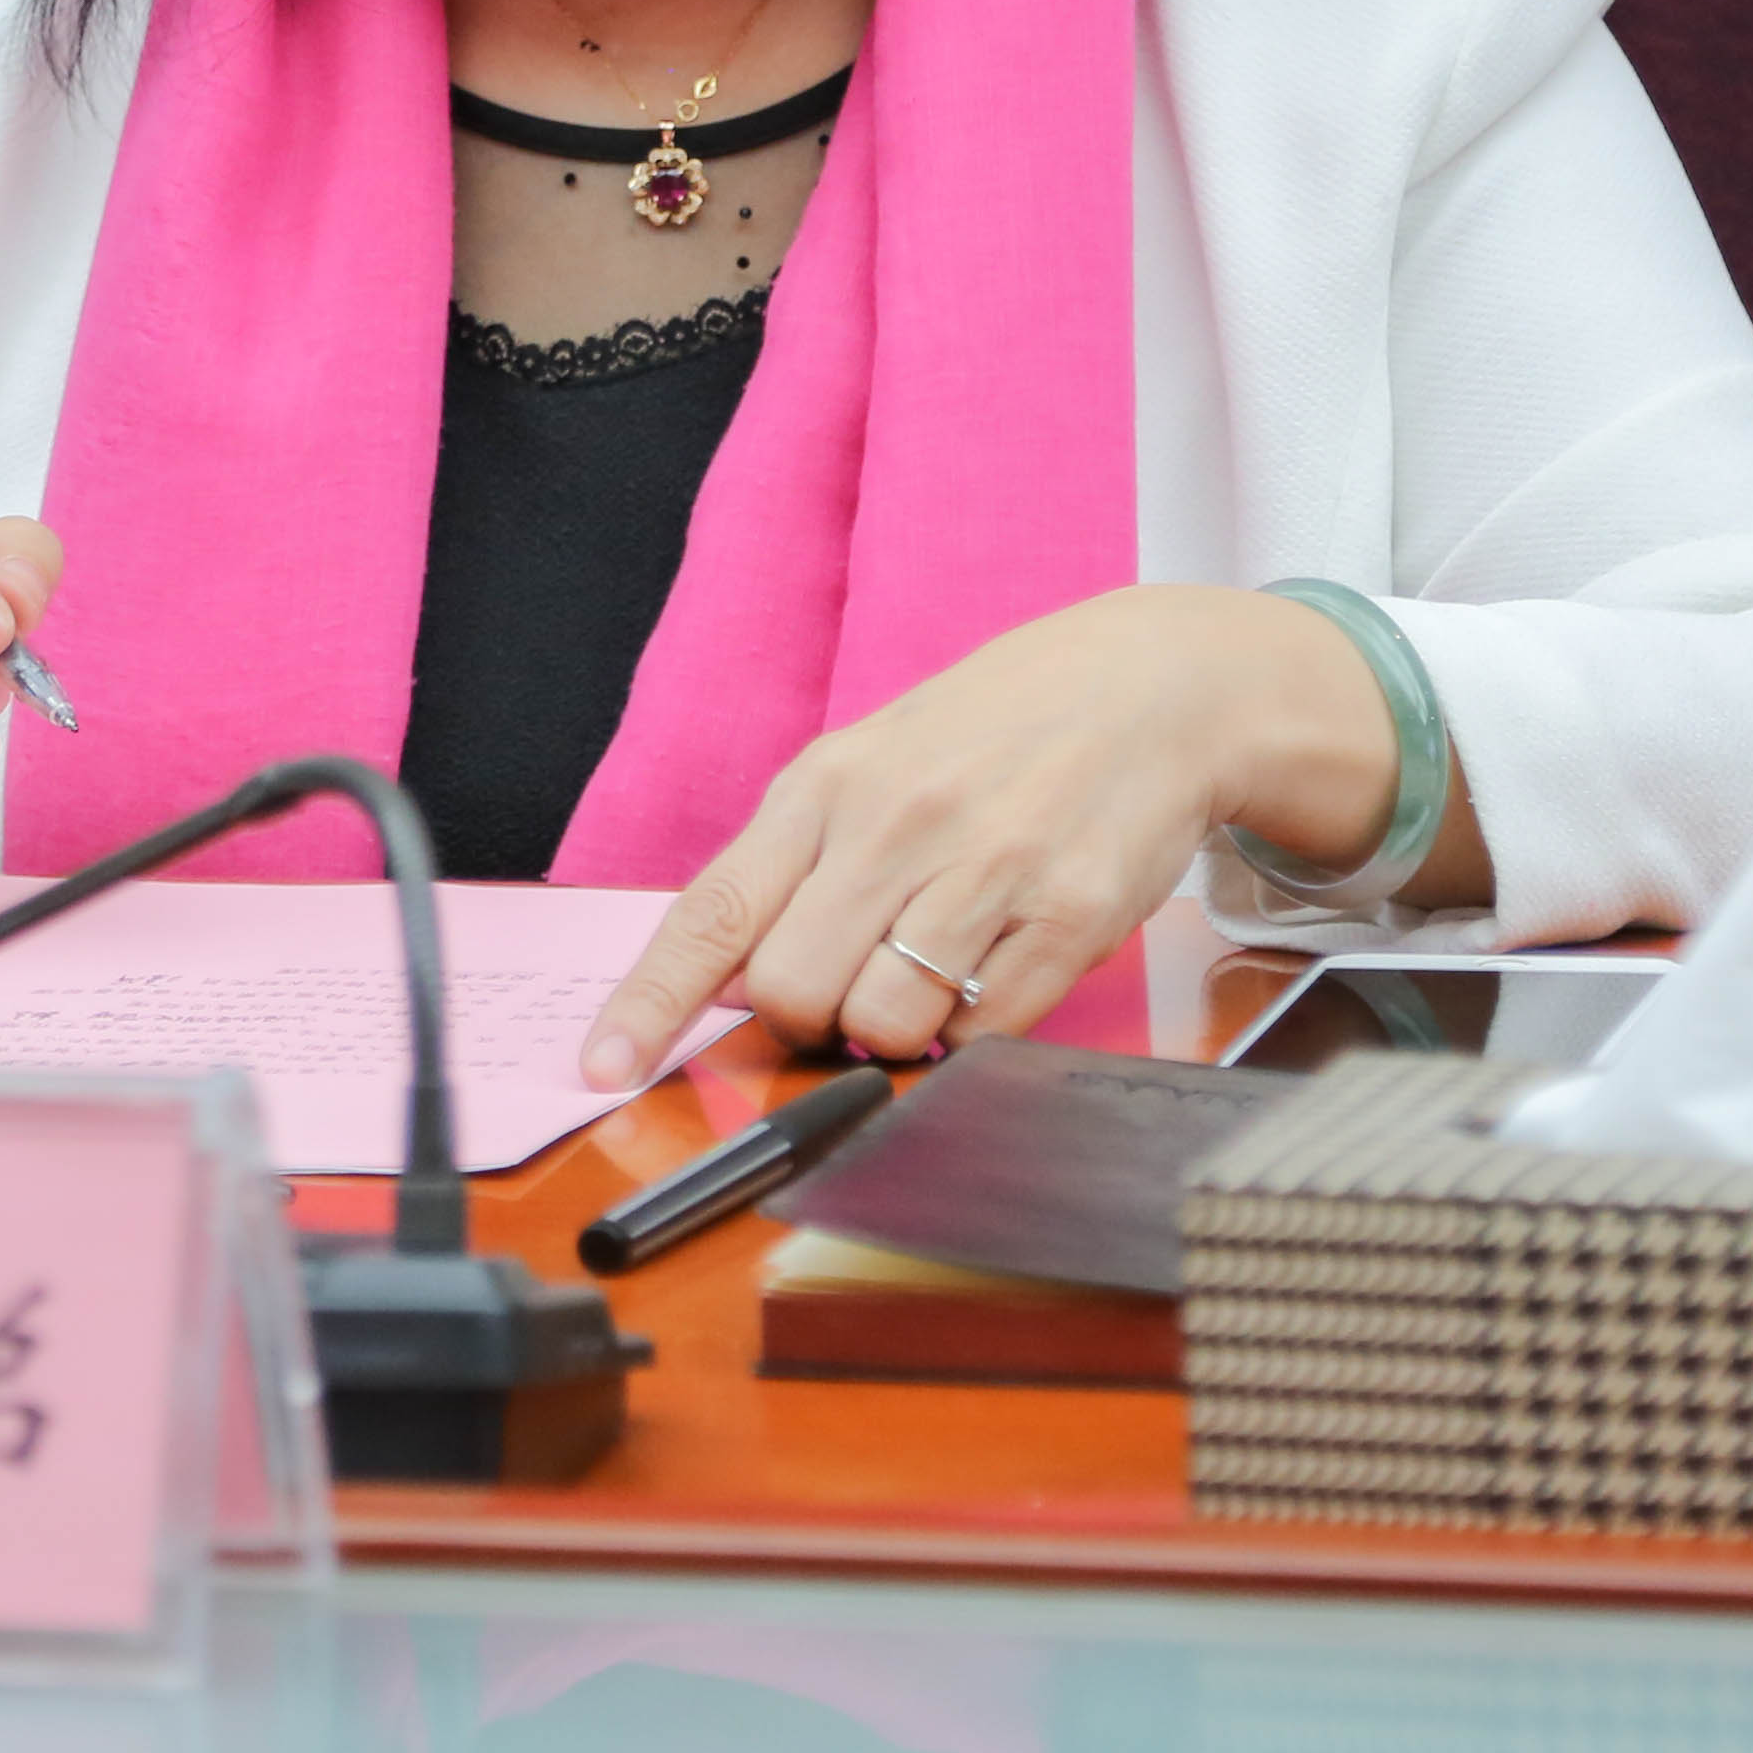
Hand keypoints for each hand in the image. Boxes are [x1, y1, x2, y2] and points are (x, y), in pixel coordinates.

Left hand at [573, 584, 1450, 1087]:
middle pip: (794, 993)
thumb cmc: (994, 736)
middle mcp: (897, 824)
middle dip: (809, 1021)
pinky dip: (977, 1029)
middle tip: (853, 989)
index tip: (603, 1066)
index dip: (651, 1002)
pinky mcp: (1068, 915)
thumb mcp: (873, 767)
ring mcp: (985, 869)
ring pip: (886, 1025)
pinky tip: (997, 964)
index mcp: (827, 786)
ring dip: (897, 1033)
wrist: (1149, 686)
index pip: (714, 912)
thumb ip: (800, 866)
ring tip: (936, 969)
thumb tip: (730, 984)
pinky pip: (985, 1031)